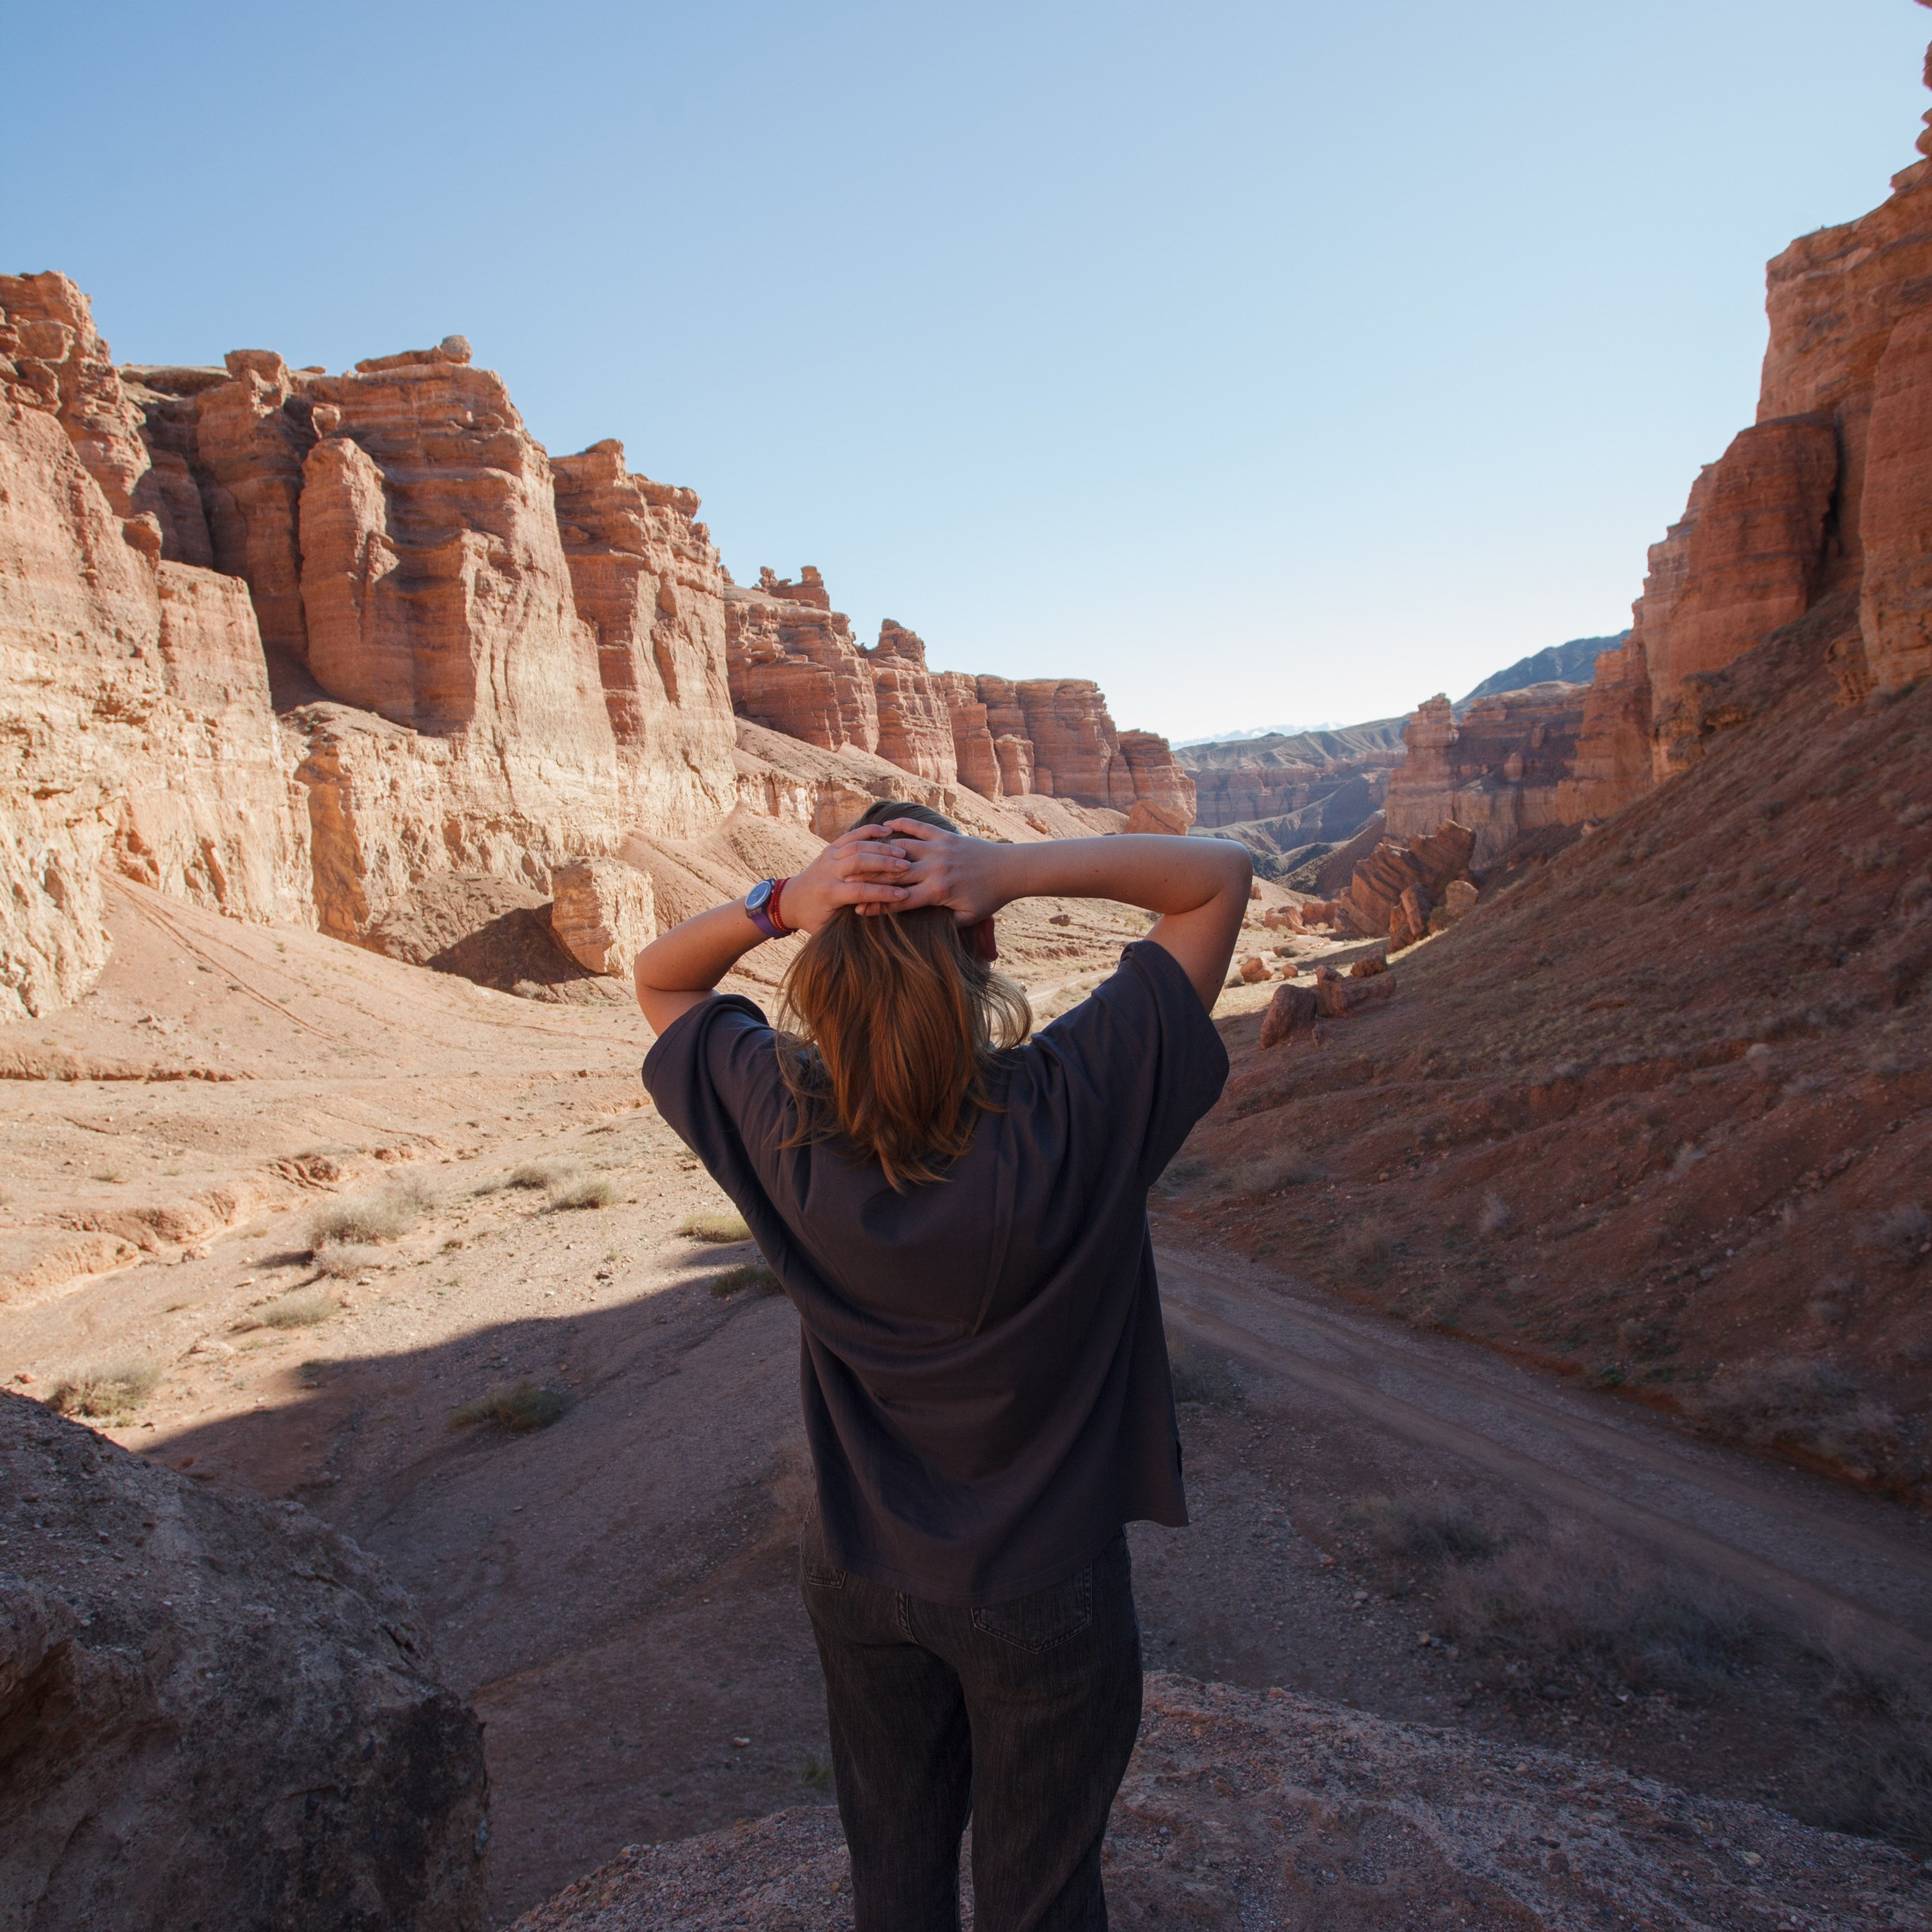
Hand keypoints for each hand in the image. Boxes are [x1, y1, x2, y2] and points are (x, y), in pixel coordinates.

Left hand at [777, 825, 916, 933]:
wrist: (790, 900)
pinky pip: (851, 836)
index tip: (903, 894)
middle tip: (907, 866)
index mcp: (828, 893)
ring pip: (857, 846)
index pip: (860, 890)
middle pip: (859, 862)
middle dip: (885, 864)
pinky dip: (869, 831)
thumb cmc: (812, 918)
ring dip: (881, 847)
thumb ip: (847, 929)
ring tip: (902, 852)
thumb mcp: (826, 930)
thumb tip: (874, 937)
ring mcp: (828, 857)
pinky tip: (887, 829)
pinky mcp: (830, 848)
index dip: (883, 893)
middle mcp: (828, 871)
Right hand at [857, 819, 1012, 925]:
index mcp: (938, 891)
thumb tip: (919, 933)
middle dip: (871, 878)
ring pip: (901, 848)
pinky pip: (918, 827)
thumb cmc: (989, 898)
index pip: (900, 900)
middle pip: (894, 873)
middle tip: (850, 881)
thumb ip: (944, 925)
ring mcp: (939, 849)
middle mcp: (935, 868)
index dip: (877, 906)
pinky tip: (885, 828)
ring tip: (862, 856)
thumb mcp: (967, 918)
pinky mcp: (945, 836)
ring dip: (882, 852)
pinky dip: (901, 825)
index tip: (858, 909)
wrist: (1010, 869)